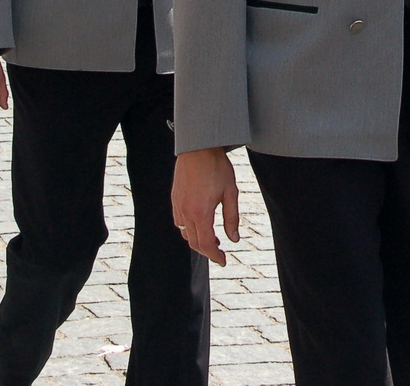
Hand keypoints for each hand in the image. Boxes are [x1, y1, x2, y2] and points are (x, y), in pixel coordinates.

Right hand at [172, 147, 240, 265]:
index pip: (206, 244)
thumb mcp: (231, 192)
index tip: (223, 261)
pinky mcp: (175, 199)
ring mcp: (178, 206)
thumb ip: (232, 218)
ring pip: (185, 234)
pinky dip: (189, 229)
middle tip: (220, 253)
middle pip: (194, 242)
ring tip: (212, 239)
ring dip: (197, 241)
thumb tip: (233, 239)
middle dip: (207, 251)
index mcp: (201, 213)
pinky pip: (179, 222)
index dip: (215, 256)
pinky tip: (200, 224)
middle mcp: (186, 212)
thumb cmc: (217, 168)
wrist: (198, 147)